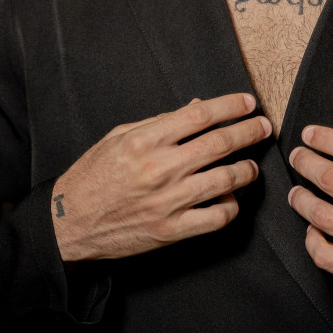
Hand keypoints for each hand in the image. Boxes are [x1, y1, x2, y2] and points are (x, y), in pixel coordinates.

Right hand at [52, 93, 270, 261]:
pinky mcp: (171, 230)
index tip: (248, 103)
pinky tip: (231, 198)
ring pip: (225, 180)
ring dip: (247, 170)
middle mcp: (159, 169)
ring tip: (252, 165)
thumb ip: (159, 122)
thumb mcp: (119, 136)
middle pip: (219, 143)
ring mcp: (167, 202)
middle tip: (263, 127)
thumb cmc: (93, 175)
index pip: (200, 115)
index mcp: (145, 140)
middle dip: (248, 132)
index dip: (230, 106)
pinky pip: (216, 217)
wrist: (69, 222)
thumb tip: (197, 107)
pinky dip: (231, 206)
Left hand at [288, 126, 332, 309]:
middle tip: (297, 156)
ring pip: (321, 215)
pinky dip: (312, 240)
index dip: (326, 139)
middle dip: (307, 163)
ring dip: (301, 199)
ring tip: (296, 192)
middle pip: (331, 179)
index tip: (311, 134)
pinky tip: (312, 229)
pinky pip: (325, 256)